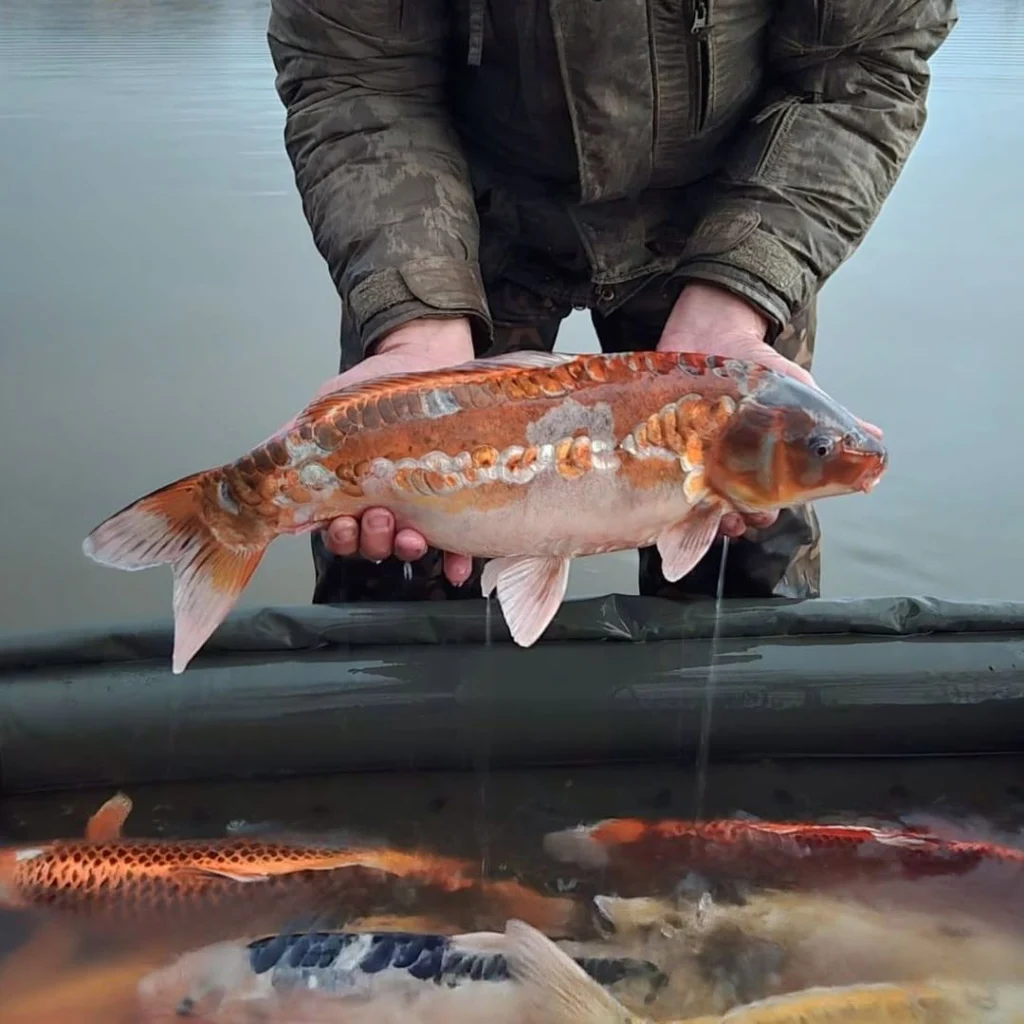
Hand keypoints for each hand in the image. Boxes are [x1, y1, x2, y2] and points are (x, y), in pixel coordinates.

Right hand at [317, 317, 475, 585]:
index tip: (343, 524)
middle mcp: (385, 505)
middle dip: (374, 540)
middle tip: (380, 517)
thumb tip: (264, 466)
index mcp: (351, 493)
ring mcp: (421, 506)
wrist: (423, 358)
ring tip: (413, 536)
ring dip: (408, 549)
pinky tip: (456, 568)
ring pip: (410, 545)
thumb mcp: (327, 411)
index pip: (340, 533)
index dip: (341, 538)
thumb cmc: (373, 388)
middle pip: (374, 545)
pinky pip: (459, 543)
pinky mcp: (458, 502)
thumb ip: (299, 441)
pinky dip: (457, 561)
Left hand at [657, 281, 882, 539]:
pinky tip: (677, 492)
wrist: (714, 332)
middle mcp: (721, 468)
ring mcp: (689, 458)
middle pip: (726, 509)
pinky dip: (668, 491)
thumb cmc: (760, 370)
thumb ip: (833, 422)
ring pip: (695, 502)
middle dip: (736, 519)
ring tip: (711, 511)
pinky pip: (660, 479)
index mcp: (755, 466)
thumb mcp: (802, 395)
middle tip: (739, 514)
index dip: (763, 513)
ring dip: (704, 515)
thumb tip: (878, 439)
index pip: (761, 504)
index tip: (765, 512)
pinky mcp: (660, 444)